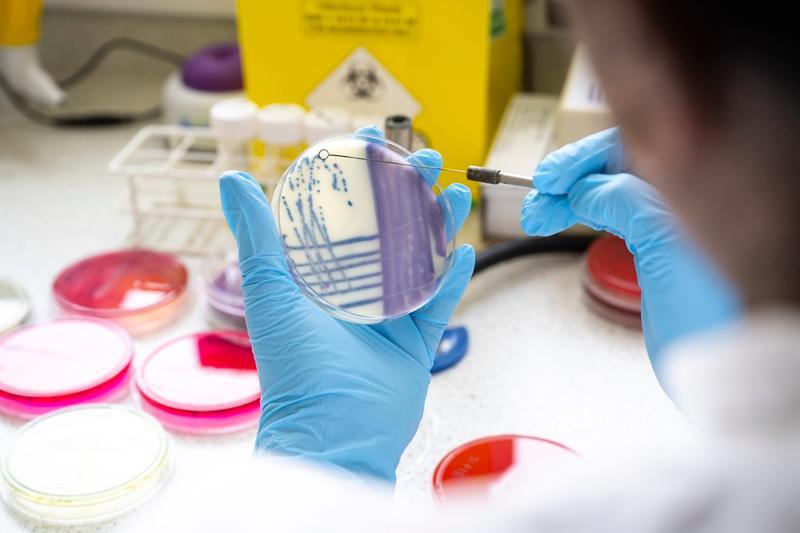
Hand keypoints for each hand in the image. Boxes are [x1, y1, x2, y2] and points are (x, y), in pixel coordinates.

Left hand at [219, 127, 474, 481]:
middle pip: (388, 227)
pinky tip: (464, 248)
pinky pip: (440, 303)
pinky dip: (453, 276)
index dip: (357, 174)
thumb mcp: (270, 290)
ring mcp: (387, 316)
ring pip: (420, 258)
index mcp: (318, 276)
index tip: (370, 138)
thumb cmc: (295, 367)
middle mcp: (354, 291)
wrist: (332, 434)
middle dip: (410, 190)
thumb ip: (258, 234)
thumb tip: (233, 179)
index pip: (341, 212)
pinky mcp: (415, 342)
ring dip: (440, 223)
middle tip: (428, 157)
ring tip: (457, 191)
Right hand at [521, 128, 739, 379]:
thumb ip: (625, 202)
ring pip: (611, 191)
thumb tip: (585, 187)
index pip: (634, 147)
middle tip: (536, 204)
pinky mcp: (662, 245)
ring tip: (538, 217)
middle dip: (570, 181)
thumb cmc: (718, 314)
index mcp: (700, 185)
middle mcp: (688, 196)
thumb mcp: (664, 246)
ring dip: (570, 198)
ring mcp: (674, 220)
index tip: (549, 178)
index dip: (585, 158)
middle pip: (618, 167)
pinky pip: (617, 213)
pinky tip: (565, 218)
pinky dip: (586, 213)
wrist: (729, 368)